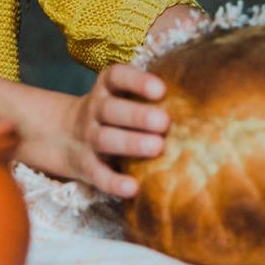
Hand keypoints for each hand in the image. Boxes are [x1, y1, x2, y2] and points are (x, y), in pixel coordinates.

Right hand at [53, 63, 169, 198]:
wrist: (64, 135)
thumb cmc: (112, 113)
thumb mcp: (120, 95)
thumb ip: (149, 96)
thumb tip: (200, 100)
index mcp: (106, 89)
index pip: (117, 77)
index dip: (137, 81)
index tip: (161, 90)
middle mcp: (95, 110)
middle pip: (111, 110)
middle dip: (137, 115)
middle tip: (164, 122)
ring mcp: (88, 138)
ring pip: (104, 139)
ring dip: (130, 143)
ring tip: (156, 147)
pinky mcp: (85, 165)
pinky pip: (97, 174)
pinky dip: (114, 182)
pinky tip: (133, 188)